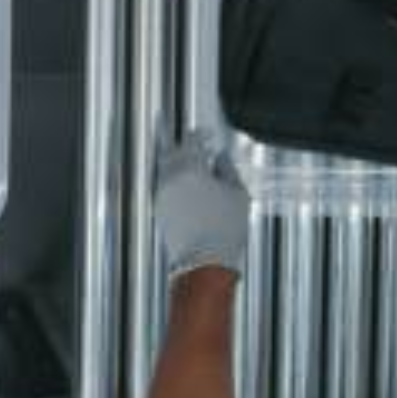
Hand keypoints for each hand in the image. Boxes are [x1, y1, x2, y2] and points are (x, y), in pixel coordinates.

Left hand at [155, 136, 251, 278]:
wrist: (205, 262)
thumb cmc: (224, 230)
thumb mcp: (238, 193)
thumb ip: (227, 169)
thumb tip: (220, 157)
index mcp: (190, 170)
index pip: (191, 141)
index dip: (201, 135)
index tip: (208, 135)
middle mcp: (171, 179)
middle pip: (173, 152)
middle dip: (186, 146)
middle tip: (198, 145)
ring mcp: (161, 194)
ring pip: (166, 169)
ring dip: (178, 162)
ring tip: (195, 166)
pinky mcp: (158, 209)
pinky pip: (165, 185)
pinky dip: (175, 180)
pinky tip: (189, 186)